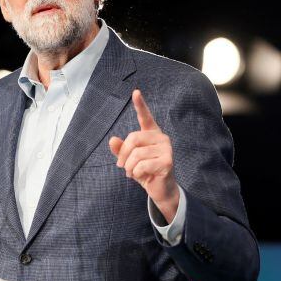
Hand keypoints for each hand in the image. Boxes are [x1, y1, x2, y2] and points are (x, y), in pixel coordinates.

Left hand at [109, 89, 179, 222]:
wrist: (159, 188)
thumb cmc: (144, 170)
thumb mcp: (128, 159)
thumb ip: (120, 150)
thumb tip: (112, 140)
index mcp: (151, 133)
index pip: (145, 117)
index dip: (140, 104)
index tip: (135, 92)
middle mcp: (161, 137)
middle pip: (133, 139)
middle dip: (123, 155)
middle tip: (122, 166)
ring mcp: (166, 148)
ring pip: (136, 154)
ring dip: (129, 167)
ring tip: (132, 173)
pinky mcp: (168, 161)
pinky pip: (142, 165)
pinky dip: (136, 173)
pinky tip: (142, 176)